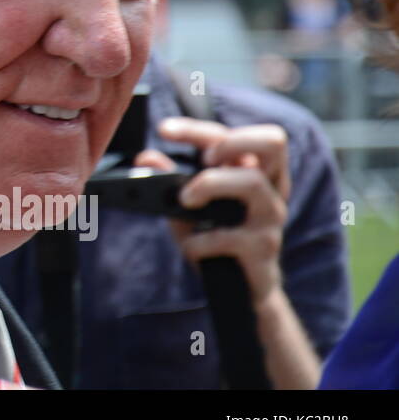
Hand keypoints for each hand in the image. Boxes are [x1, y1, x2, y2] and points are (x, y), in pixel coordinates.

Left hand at [135, 118, 290, 305]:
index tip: (163, 130)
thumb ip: (169, 180)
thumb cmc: (215, 236)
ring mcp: (270, 218)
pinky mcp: (263, 249)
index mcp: (254, 170)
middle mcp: (269, 188)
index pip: (233, 135)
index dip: (197, 128)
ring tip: (185, 200)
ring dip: (209, 184)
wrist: (242, 291)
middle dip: (231, 141)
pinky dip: (200, 241)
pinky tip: (190, 248)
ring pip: (252, 183)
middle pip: (273, 141)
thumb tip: (146, 158)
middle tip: (203, 159)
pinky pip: (230, 236)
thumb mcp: (188, 205)